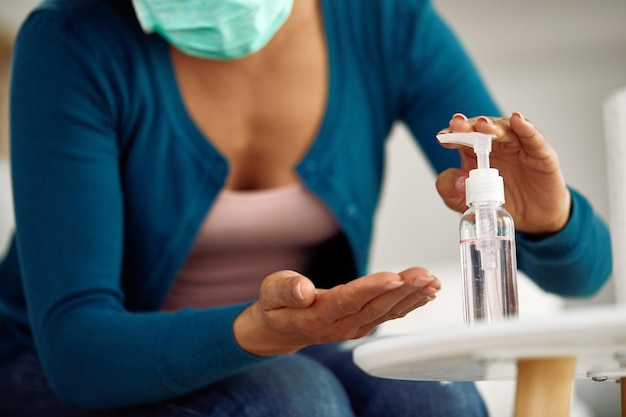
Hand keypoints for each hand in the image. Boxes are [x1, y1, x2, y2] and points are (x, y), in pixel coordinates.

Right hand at [233, 268, 439, 356]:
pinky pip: (389, 314)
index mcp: (317, 317)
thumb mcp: (271, 293)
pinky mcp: (364, 323)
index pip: (348, 301)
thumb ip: (286, 289)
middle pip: (375, 307)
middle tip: (424, 275)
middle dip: (402, 290)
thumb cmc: (277, 305)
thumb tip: (303, 289)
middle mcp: (340, 326)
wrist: (281, 329)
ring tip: (431, 280)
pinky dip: (410, 303)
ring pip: (387, 312)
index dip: (371, 289)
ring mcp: (355, 327)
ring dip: (411, 296)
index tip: (393, 277)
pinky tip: (428, 292)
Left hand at [435, 112, 570, 234]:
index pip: (461, 138)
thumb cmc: (499, 202)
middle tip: (458, 124)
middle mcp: (496, 145)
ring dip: (494, 126)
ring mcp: (519, 147)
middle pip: (482, 128)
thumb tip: (459, 181)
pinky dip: (526, 129)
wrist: (532, 219)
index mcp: (474, 152)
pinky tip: (518, 120)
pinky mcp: (541, 155)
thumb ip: (451, 191)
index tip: (443, 137)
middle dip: (469, 125)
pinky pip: (534, 139)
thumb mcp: (464, 203)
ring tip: (483, 126)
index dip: (452, 134)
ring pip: (507, 130)